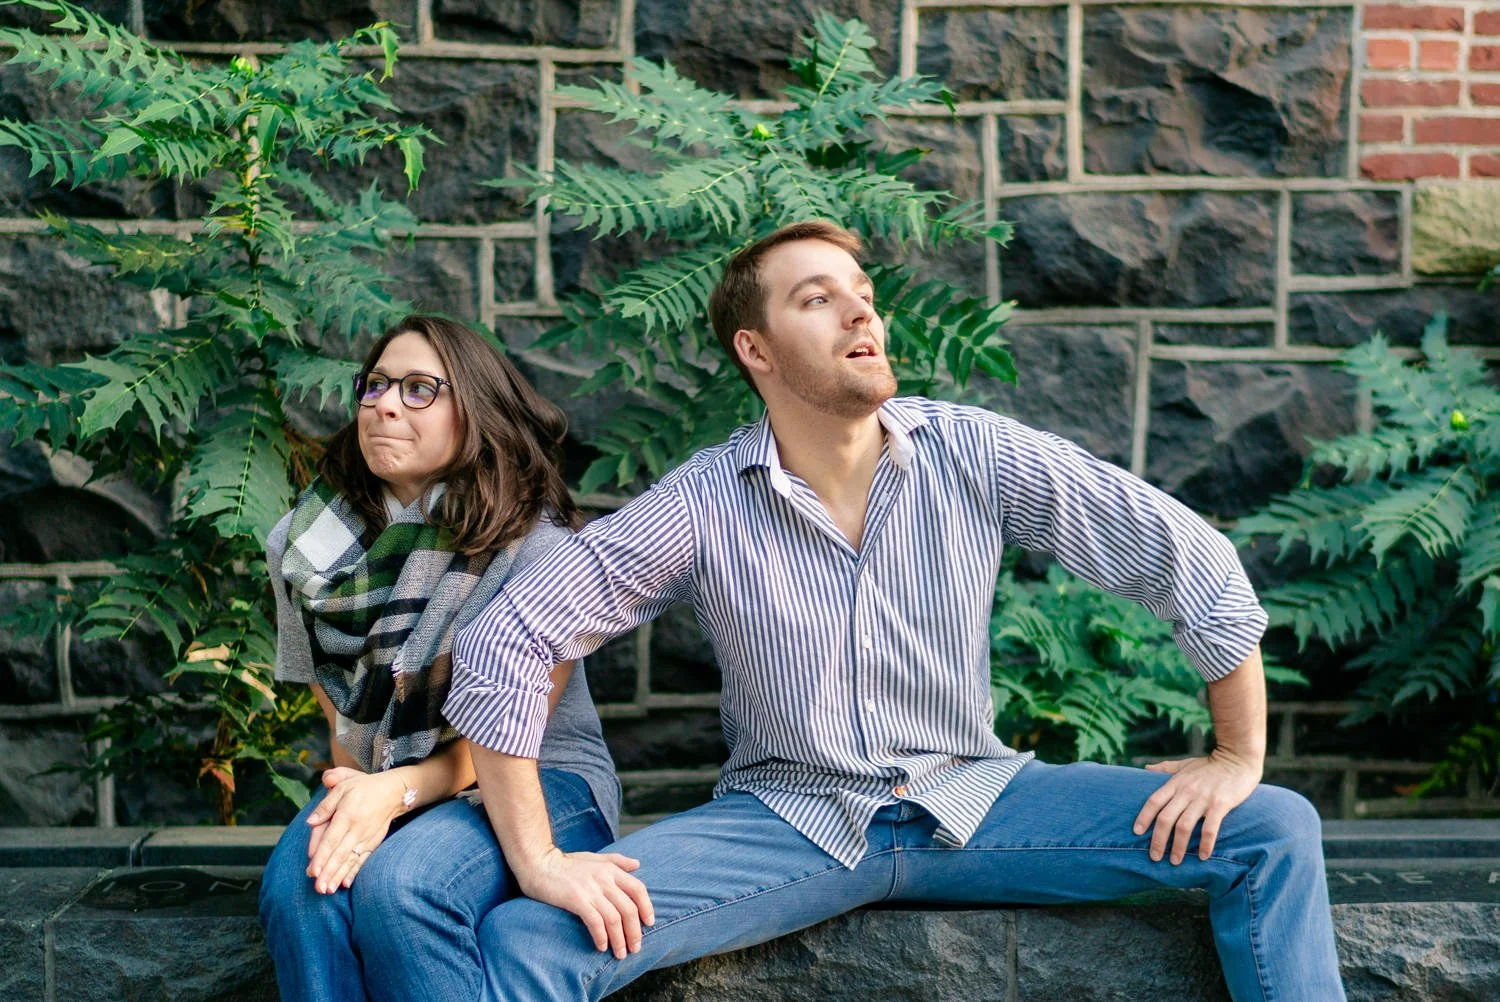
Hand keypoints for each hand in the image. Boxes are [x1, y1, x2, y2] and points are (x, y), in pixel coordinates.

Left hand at [305, 766, 404, 893]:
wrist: (393, 792)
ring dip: (338, 876)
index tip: (312, 872)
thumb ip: (326, 805)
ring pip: (350, 860)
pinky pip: (362, 860)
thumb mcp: (344, 786)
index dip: (321, 857)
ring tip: (327, 890)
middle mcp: (357, 830)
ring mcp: (367, 838)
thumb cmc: (364, 788)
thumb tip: (310, 821)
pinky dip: (354, 872)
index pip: (331, 840)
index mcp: (347, 815)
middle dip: (328, 872)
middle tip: (318, 888)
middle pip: (340, 854)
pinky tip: (345, 884)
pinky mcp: (373, 843)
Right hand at [514, 847, 654, 959]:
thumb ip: (616, 861)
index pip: (638, 889)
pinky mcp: (576, 900)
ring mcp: (590, 890)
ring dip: (620, 940)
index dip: (646, 907)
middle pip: (628, 909)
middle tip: (635, 947)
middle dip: (635, 932)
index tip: (649, 923)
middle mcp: (604, 879)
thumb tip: (637, 864)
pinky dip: (601, 937)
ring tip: (620, 953)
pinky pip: (595, 922)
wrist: (539, 863)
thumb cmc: (566, 863)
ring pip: (614, 919)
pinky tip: (601, 946)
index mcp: (611, 869)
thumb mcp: (594, 857)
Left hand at [1133, 749, 1261, 864]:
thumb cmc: (1210, 764)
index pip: (1154, 801)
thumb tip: (1146, 768)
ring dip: (1178, 846)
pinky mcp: (1221, 804)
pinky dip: (1205, 844)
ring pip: (1184, 826)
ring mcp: (1203, 798)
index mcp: (1175, 782)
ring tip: (1174, 861)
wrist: (1237, 758)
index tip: (1136, 833)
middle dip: (1158, 840)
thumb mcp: (1184, 764)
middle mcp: (1186, 791)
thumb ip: (1165, 768)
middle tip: (1154, 857)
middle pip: (1165, 818)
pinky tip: (1203, 856)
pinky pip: (1210, 828)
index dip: (1143, 817)